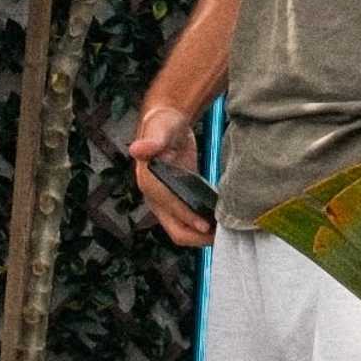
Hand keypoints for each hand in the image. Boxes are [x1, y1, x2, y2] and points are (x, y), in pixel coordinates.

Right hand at [127, 91, 216, 247]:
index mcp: (148, 183)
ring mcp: (164, 202)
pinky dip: (201, 226)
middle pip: (174, 229)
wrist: (166, 123)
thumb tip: (138, 149)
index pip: (169, 208)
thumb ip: (153, 141)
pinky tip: (218, 222)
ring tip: (222, 232)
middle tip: (220, 235)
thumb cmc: (163, 124)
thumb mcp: (161, 129)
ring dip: (200, 235)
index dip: (187, 217)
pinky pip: (188, 221)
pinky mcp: (175, 200)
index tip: (206, 226)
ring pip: (182, 229)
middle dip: (196, 237)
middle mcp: (154, 197)